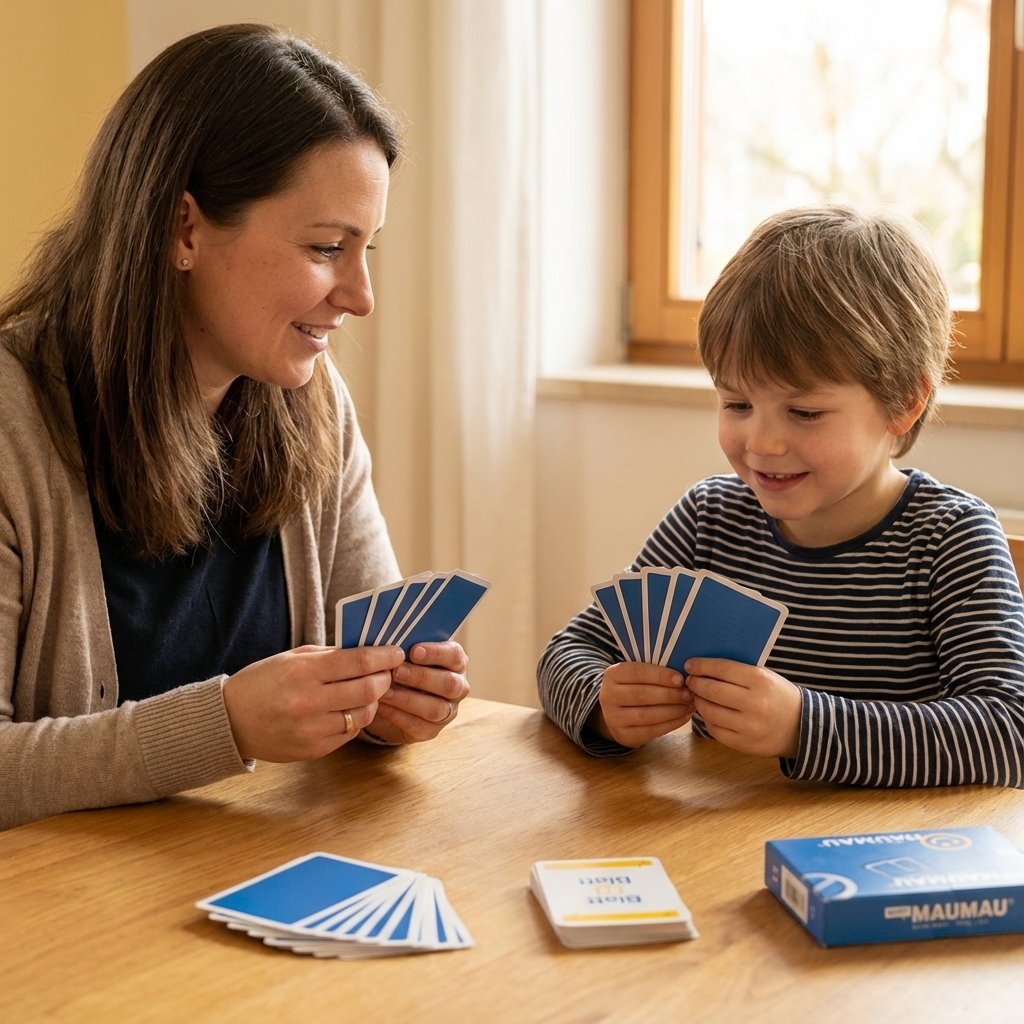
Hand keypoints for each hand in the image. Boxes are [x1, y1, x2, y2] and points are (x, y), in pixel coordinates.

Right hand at [222, 645, 403, 760]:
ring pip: (364, 713)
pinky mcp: (314, 750)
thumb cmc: (263, 682)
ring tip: (368, 691)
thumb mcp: (293, 658)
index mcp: (304, 672)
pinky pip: (349, 733)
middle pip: (369, 688)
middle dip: (385, 678)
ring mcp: (312, 730)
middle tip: (387, 672)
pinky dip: (355, 719)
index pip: (360, 661)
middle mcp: (309, 702)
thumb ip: (331, 655)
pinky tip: (348, 709)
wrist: (230, 721)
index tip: (396, 653)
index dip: (385, 656)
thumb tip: (369, 651)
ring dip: (373, 700)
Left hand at [364, 641, 470, 743]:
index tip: (413, 651)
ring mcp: (447, 711)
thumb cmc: (403, 666)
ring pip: (436, 708)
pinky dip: (397, 715)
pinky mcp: (431, 731)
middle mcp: (458, 687)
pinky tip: (381, 706)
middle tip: (396, 672)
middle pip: (449, 684)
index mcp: (455, 662)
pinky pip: (418, 725)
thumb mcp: (406, 653)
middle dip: (421, 677)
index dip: (436, 653)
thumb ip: (405, 646)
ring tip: (384, 691)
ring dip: (407, 699)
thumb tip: (390, 641)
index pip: (455, 655)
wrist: (396, 698)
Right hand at [591, 662, 694, 747]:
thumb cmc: (635, 686)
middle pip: (641, 694)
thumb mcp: (638, 674)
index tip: (680, 679)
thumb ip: (655, 671)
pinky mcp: (624, 735)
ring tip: (689, 705)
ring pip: (646, 715)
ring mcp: (613, 718)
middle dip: (669, 694)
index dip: (659, 676)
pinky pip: (650, 730)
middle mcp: (608, 696)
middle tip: (689, 694)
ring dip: (672, 710)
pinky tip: (684, 717)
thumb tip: (685, 672)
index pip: (636, 672)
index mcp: (612, 674)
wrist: (617, 711)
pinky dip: (670, 724)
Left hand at [684, 658, 801, 757]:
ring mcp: (749, 727)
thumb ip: (738, 672)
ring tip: (697, 696)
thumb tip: (703, 667)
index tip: (690, 665)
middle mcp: (755, 704)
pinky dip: (708, 720)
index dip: (702, 666)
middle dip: (695, 683)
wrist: (803, 728)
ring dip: (698, 702)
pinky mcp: (745, 745)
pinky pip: (715, 730)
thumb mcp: (765, 677)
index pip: (722, 669)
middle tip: (690, 680)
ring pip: (710, 711)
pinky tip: (709, 713)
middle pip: (712, 690)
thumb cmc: (778, 696)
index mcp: (761, 681)